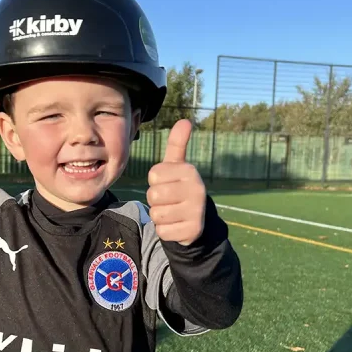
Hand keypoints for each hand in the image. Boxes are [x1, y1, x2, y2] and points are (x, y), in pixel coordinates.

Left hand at [146, 119, 206, 245]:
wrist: (197, 219)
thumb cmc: (179, 187)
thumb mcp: (177, 166)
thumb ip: (177, 144)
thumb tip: (185, 121)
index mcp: (190, 171)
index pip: (154, 174)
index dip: (155, 181)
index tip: (167, 183)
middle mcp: (197, 190)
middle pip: (154, 195)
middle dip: (155, 200)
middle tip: (168, 200)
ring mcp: (196, 211)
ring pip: (157, 214)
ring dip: (159, 215)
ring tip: (172, 212)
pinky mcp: (192, 231)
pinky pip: (162, 231)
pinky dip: (165, 230)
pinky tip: (176, 225)